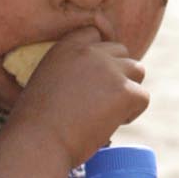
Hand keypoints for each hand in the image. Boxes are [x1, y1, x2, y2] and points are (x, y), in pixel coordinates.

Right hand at [7, 24, 148, 169]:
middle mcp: (90, 52)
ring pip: (137, 71)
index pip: (96, 34)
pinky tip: (109, 125)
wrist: (38, 143)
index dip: (101, 57)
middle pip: (121, 53)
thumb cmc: (35, 124)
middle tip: (100, 103)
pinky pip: (143, 98)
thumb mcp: (44, 83)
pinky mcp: (125, 91)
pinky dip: (131, 114)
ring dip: (127, 91)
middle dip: (116, 75)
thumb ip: (70, 72)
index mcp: (66, 47)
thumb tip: (94, 81)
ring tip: (106, 114)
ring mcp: (110, 70)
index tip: (96, 78)